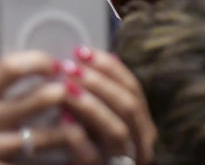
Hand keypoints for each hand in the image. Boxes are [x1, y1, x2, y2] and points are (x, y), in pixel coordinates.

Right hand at [0, 51, 101, 164]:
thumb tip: (42, 75)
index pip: (10, 67)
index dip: (40, 61)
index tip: (59, 65)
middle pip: (33, 100)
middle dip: (65, 96)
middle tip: (84, 97)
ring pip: (38, 139)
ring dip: (68, 135)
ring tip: (85, 132)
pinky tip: (68, 161)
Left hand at [63, 46, 156, 164]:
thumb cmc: (83, 151)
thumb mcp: (94, 120)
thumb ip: (96, 96)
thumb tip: (88, 56)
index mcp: (140, 125)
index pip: (133, 88)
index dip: (109, 67)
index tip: (81, 51)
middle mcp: (141, 144)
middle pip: (129, 104)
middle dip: (99, 81)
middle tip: (70, 67)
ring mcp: (127, 162)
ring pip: (117, 129)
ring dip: (90, 104)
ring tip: (65, 87)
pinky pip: (95, 156)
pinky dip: (80, 135)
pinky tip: (63, 120)